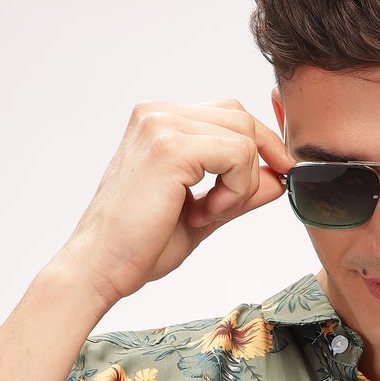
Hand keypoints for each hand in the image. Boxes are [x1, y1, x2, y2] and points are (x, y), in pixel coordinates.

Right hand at [56, 99, 294, 309]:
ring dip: (241, 183)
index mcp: (160, 121)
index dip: (260, 146)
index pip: (229, 114)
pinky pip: (238, 154)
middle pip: (241, 118)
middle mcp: (158, 113)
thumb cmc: (139, 246)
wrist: (100, 267)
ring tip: (208, 214)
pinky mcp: (170, 147)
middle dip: (255, 165)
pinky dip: (235, 189)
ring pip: (244, 136)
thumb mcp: (202, 213)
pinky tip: (205, 214)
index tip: (274, 178)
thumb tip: (279, 178)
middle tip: (226, 209)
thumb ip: (238, 192)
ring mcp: (162, 124)